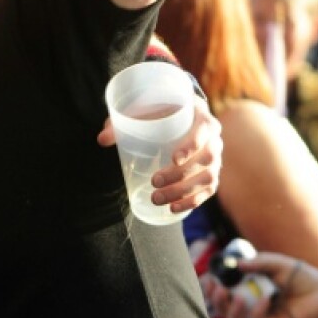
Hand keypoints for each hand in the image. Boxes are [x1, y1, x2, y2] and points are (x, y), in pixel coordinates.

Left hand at [99, 95, 221, 211]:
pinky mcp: (211, 173)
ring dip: (184, 192)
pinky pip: (208, 190)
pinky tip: (173, 208)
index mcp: (200, 115)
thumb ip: (123, 121)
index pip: (204, 129)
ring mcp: (215, 157)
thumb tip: (102, 140)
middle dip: (180, 175)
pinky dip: (192, 201)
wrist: (177, 112)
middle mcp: (213, 137)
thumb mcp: (142, 109)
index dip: (192, 145)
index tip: (174, 159)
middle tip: (155, 182)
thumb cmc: (159, 108)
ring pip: (208, 178)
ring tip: (157, 199)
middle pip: (206, 158)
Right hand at [202, 251, 317, 317]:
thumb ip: (255, 263)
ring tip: (236, 297)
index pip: (222, 291)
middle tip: (217, 289)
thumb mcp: (274, 263)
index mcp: (247, 288)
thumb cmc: (298, 276)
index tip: (207, 278)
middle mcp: (250, 305)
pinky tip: (265, 300)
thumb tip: (235, 265)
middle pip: (224, 310)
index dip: (211, 287)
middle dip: (216, 301)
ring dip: (231, 311)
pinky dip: (257, 313)